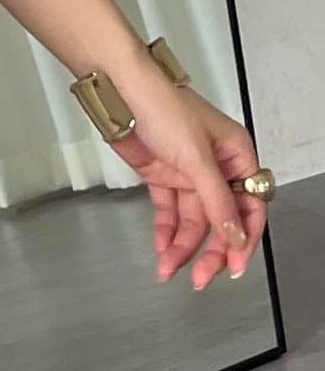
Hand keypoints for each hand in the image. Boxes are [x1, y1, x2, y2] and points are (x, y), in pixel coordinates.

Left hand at [106, 70, 267, 290]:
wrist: (120, 92)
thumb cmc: (163, 106)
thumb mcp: (197, 158)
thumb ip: (217, 201)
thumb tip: (236, 235)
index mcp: (236, 156)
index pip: (250, 207)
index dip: (244, 239)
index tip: (234, 265)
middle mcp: (215, 166)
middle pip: (220, 219)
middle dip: (211, 250)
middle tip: (201, 277)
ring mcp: (187, 172)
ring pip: (192, 219)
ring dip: (182, 246)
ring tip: (170, 269)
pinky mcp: (161, 175)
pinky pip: (168, 210)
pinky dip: (164, 231)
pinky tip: (161, 250)